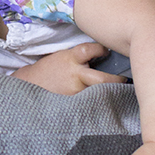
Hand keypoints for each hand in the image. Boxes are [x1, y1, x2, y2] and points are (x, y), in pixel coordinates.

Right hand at [11, 42, 127, 94]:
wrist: (30, 85)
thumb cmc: (49, 69)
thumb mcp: (62, 57)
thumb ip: (80, 57)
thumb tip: (104, 55)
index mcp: (70, 59)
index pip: (90, 50)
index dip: (102, 50)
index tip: (108, 52)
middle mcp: (74, 75)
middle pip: (102, 80)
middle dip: (116, 80)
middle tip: (124, 80)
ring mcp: (74, 92)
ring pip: (98, 94)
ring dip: (108, 94)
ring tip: (117, 93)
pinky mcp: (71, 104)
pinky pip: (89, 103)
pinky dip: (96, 103)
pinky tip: (102, 104)